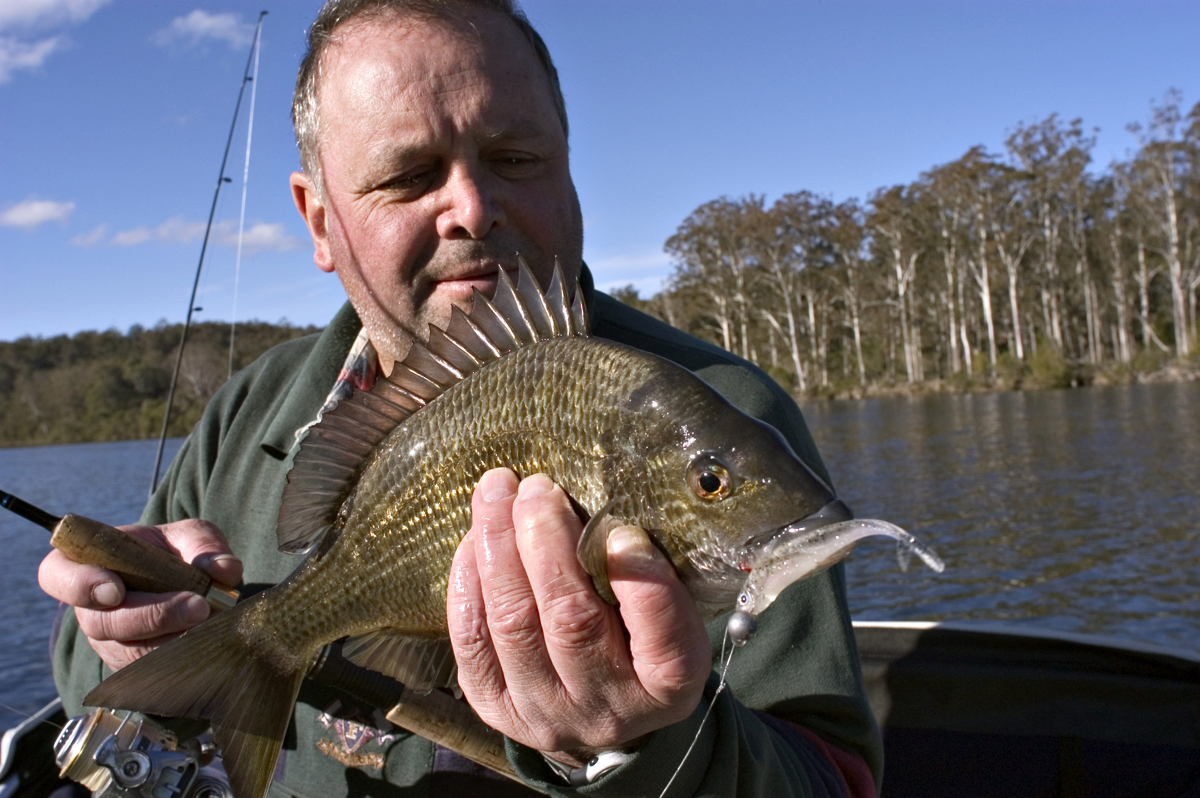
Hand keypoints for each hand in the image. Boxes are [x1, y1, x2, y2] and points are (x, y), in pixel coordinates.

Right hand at [37, 520, 242, 671]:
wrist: (187, 585)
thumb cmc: (175, 553)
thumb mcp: (189, 536)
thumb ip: (204, 545)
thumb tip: (221, 570)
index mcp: (89, 563)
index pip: (57, 575)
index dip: (78, 585)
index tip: (115, 589)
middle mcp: (91, 608)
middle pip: (101, 623)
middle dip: (152, 616)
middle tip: (198, 606)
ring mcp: (109, 643)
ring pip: (130, 653)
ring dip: (174, 640)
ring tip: (213, 622)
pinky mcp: (133, 670)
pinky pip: (152, 674)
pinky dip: (184, 660)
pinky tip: (209, 643)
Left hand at [447, 469, 711, 767]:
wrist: (605, 715)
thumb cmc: (642, 644)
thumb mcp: (673, 615)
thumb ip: (648, 575)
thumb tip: (602, 514)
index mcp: (668, 685)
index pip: (660, 635)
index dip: (639, 581)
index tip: (623, 533)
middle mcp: (607, 708)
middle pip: (570, 620)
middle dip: (547, 541)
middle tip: (537, 488)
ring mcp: (547, 714)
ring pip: (512, 625)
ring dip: (498, 549)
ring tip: (495, 495)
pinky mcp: (498, 711)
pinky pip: (471, 644)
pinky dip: (468, 585)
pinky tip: (473, 541)